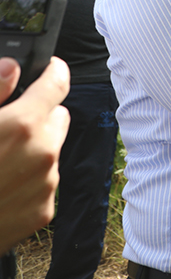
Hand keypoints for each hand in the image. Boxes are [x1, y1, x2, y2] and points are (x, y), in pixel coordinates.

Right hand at [0, 56, 70, 251]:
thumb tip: (11, 68)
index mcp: (24, 125)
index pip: (58, 84)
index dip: (53, 72)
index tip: (50, 68)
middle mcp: (43, 152)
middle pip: (58, 117)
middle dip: (39, 116)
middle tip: (10, 124)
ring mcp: (46, 184)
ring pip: (51, 151)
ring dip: (34, 149)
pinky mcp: (44, 210)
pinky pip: (45, 183)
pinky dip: (29, 180)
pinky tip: (1, 185)